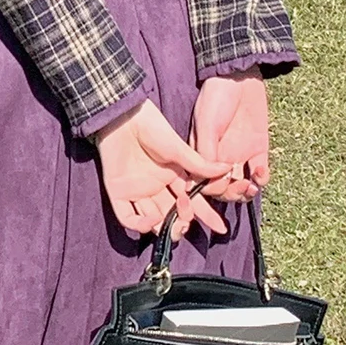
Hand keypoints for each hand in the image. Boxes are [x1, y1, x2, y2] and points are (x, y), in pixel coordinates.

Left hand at [93, 99, 229, 238]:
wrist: (123, 116)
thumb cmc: (151, 127)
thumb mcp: (178, 148)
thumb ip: (200, 165)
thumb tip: (227, 169)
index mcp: (173, 177)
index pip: (192, 201)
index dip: (206, 215)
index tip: (220, 228)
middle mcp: (157, 187)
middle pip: (173, 215)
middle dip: (183, 222)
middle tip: (187, 217)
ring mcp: (137, 191)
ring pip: (153, 222)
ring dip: (165, 227)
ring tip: (175, 222)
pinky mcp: (118, 192)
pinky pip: (128, 218)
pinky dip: (140, 225)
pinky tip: (152, 219)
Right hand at [189, 70, 269, 200]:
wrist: (240, 73)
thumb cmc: (216, 95)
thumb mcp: (206, 123)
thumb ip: (206, 151)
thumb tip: (206, 181)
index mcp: (202, 152)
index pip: (204, 181)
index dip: (212, 188)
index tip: (220, 182)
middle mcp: (220, 156)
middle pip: (223, 188)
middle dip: (230, 193)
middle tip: (240, 186)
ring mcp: (240, 154)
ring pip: (241, 185)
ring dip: (245, 192)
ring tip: (251, 186)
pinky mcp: (258, 149)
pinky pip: (260, 173)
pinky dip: (262, 179)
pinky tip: (261, 172)